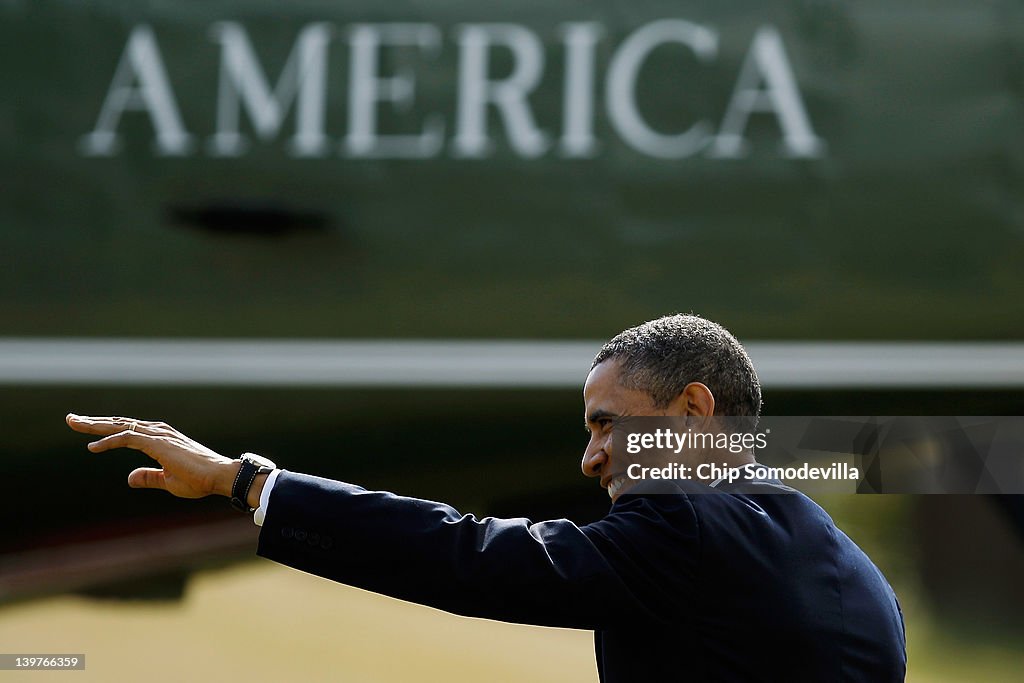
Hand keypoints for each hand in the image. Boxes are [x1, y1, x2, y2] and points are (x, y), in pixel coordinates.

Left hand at [66, 413, 238, 498]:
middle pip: (120, 423)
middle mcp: (158, 432)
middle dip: (94, 421)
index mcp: (160, 438)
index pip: (127, 429)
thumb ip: (148, 477)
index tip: (86, 429)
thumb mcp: (168, 481)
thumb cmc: (200, 479)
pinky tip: (92, 447)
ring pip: (121, 426)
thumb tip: (129, 478)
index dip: (105, 429)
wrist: (219, 476)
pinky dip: (109, 441)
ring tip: (75, 424)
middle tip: (71, 419)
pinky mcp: (158, 443)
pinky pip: (128, 439)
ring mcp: (158, 436)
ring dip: (96, 425)